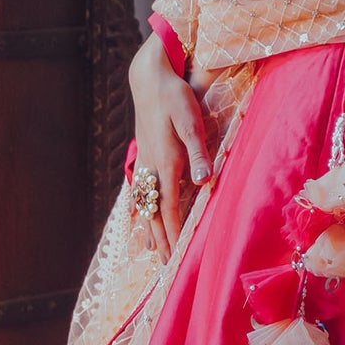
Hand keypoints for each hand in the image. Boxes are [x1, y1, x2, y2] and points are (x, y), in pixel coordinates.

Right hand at [127, 33, 211, 263]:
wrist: (149, 77)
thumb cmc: (174, 97)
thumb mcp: (191, 122)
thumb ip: (198, 153)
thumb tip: (204, 182)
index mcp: (166, 164)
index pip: (168, 209)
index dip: (172, 235)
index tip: (173, 259)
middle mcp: (152, 167)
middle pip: (154, 212)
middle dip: (159, 240)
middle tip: (163, 266)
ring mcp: (145, 160)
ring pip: (145, 203)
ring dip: (149, 228)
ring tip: (150, 249)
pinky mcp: (144, 152)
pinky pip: (141, 189)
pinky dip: (141, 207)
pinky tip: (141, 214)